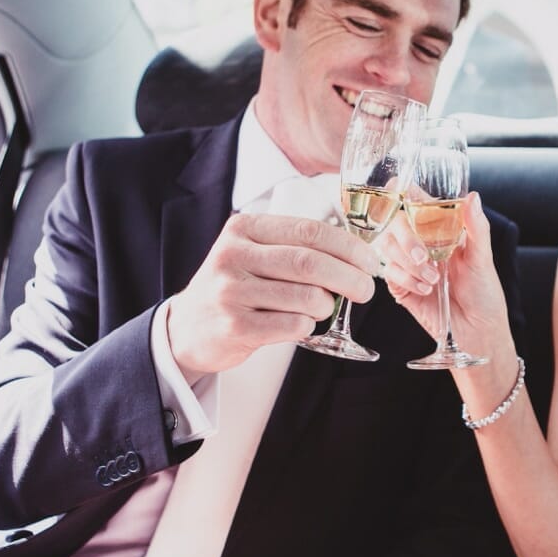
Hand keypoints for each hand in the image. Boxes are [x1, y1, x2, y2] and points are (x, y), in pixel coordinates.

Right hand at [167, 213, 380, 377]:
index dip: (349, 248)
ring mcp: (231, 292)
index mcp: (244, 229)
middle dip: (349, 278)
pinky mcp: (234, 326)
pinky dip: (308, 325)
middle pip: (310, 263)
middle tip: (365, 290)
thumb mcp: (254, 253)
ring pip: (305, 296)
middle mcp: (233, 256)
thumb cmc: (235, 287)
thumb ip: (294, 247)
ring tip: (326, 307)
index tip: (369, 262)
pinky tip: (302, 324)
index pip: (310, 231)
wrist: (188, 327)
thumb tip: (356, 256)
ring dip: (328, 305)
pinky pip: (291, 325)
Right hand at [381, 192, 514, 359]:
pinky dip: (406, 280)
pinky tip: (426, 290)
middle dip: (406, 239)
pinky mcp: (400, 285)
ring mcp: (407, 263)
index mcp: (439, 229)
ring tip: (434, 279)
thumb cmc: (484, 291)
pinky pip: (389, 273)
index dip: (402, 191)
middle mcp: (420, 242)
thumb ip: (476, 227)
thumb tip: (473, 197)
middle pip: (394, 224)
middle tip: (425, 257)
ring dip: (409, 264)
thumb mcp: (483, 257)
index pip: (414, 201)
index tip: (397, 188)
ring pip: (387, 248)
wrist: (477, 330)